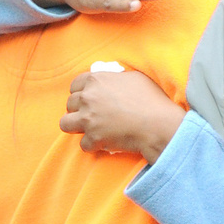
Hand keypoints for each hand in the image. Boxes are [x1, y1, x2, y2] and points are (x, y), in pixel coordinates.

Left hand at [59, 70, 185, 162]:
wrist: (158, 124)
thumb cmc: (150, 99)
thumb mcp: (133, 77)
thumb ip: (114, 78)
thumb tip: (110, 82)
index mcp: (95, 80)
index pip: (74, 85)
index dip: (80, 93)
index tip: (87, 99)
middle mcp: (87, 98)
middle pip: (69, 104)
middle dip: (78, 110)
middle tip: (91, 115)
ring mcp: (88, 119)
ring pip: (65, 124)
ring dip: (75, 127)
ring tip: (88, 129)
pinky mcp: (93, 138)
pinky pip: (83, 144)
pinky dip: (92, 145)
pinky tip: (103, 143)